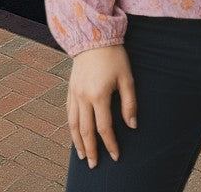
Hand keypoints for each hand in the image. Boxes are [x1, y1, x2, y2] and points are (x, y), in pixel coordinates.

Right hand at [67, 45, 137, 167]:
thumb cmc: (113, 55)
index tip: (116, 156)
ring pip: (73, 124)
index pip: (104, 128)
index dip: (110, 144)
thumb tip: (132, 125)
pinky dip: (71, 126)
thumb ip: (129, 103)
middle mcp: (83, 96)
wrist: (92, 35)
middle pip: (85, 130)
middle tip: (94, 165)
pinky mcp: (70, 88)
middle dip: (91, 150)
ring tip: (82, 155)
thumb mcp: (126, 77)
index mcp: (99, 95)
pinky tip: (75, 133)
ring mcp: (74, 92)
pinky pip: (68, 112)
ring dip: (77, 142)